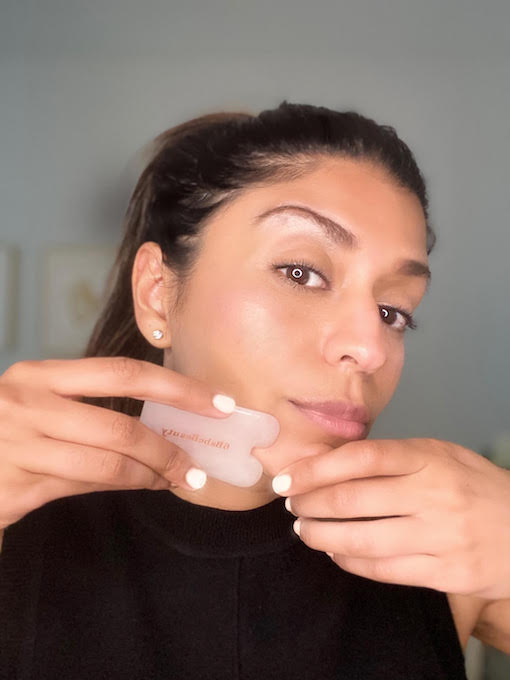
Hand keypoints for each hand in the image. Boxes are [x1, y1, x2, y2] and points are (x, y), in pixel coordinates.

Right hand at [0, 357, 233, 531]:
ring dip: (150, 474)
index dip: (176, 388)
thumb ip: (90, 410)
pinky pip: (84, 487)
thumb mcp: (39, 407)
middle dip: (168, 448)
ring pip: (108, 464)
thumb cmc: (5, 431)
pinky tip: (142, 485)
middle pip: (120, 427)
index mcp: (39, 375)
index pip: (122, 373)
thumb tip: (161, 421)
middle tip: (196, 465)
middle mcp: (27, 404)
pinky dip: (123, 487)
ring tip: (174, 479)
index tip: (217, 403)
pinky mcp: (16, 488)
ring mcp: (18, 447)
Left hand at [273, 438, 509, 598]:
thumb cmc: (473, 485)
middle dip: (309, 504)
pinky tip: (336, 553)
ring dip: (321, 536)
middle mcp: (433, 495)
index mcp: (429, 458)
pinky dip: (349, 561)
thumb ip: (392, 457)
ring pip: (362, 540)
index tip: (287, 478)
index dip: (316, 469)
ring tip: (305, 530)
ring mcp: (441, 537)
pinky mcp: (446, 574)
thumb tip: (329, 462)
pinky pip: (383, 571)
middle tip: (291, 505)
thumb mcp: (439, 455)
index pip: (361, 458)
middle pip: (353, 500)